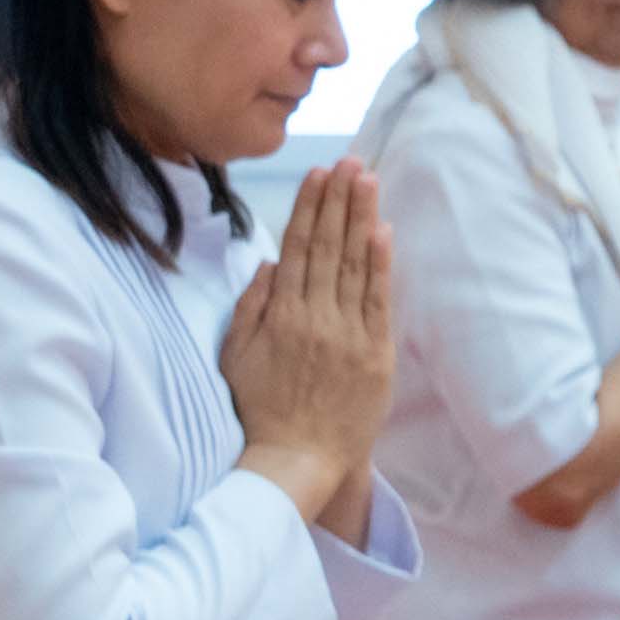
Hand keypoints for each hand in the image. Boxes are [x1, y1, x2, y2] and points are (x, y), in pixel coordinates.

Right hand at [218, 166, 395, 525]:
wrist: (298, 459)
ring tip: (368, 180)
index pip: (298, 248)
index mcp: (280, 315)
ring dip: (363, 218)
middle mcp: (316, 318)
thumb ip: (250, 306)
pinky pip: (379, 300)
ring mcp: (348, 335)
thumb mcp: (236, 356)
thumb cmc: (260, 409)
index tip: (318, 173)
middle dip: (339, 200)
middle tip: (349, 160)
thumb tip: (268, 262)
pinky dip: (381, 264)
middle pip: (329, 246)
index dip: (309, 207)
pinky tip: (383, 230)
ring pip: (356, 265)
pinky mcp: (375, 354)